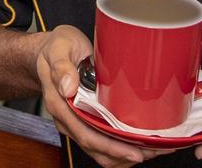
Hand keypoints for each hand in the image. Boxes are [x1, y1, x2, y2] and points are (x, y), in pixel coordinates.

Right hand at [36, 25, 173, 166]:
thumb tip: (68, 87)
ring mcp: (74, 121)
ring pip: (99, 149)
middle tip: (152, 151)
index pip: (86, 134)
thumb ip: (62, 66)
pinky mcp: (83, 119)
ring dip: (124, 154)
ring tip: (151, 150)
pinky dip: (119, 147)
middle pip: (95, 147)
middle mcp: (66, 118)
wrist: (48, 51)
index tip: (134, 151)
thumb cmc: (56, 47)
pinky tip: (138, 143)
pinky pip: (100, 140)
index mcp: (59, 104)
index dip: (111, 147)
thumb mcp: (59, 47)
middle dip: (124, 154)